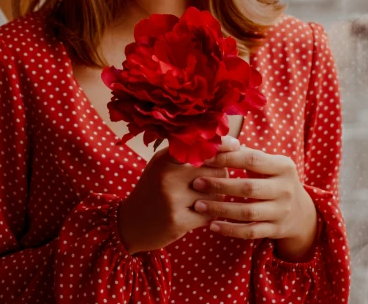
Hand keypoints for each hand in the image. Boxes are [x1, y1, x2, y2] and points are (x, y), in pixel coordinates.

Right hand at [117, 135, 240, 253]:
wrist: (130, 223)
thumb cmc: (153, 189)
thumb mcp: (163, 165)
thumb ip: (186, 153)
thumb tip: (224, 143)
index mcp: (165, 158)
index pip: (201, 145)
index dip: (222, 144)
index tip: (237, 145)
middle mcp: (168, 175)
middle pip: (216, 170)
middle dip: (222, 176)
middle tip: (215, 180)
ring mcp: (172, 199)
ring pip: (215, 193)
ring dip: (217, 197)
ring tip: (204, 199)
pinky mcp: (178, 221)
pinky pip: (210, 213)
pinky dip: (210, 213)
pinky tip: (201, 213)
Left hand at [191, 143, 318, 260]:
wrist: (300, 211)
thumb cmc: (274, 179)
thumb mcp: (270, 164)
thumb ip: (247, 155)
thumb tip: (218, 142)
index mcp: (283, 166)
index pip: (252, 160)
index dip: (227, 158)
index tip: (205, 158)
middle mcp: (285, 189)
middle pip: (248, 187)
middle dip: (220, 185)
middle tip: (197, 183)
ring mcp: (282, 211)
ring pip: (247, 212)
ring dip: (220, 209)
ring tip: (199, 204)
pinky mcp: (276, 230)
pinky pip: (250, 232)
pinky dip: (230, 230)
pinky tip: (212, 225)